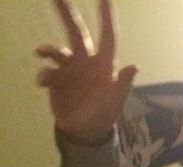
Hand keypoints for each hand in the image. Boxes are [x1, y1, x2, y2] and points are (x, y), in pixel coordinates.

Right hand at [36, 0, 136, 145]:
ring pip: (56, 49)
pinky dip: (43, 74)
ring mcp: (69, 69)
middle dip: (67, 14)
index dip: (107, 18)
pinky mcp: (56, 79)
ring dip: (48, 49)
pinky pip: (47, 70)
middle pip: (76, 33)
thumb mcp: (115, 102)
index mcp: (104, 65)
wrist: (84, 131)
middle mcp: (86, 61)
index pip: (107, 37)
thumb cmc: (104, 114)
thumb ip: (123, 84)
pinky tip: (44, 83)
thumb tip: (136, 66)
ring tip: (42, 52)